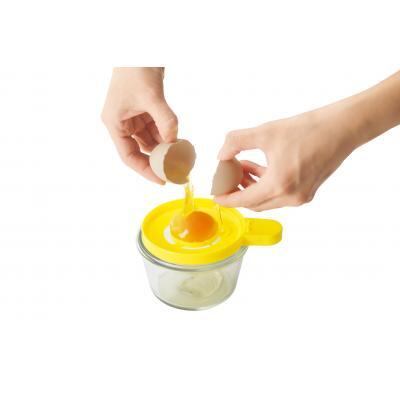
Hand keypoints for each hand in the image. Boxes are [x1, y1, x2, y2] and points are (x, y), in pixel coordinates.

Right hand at [101, 67, 177, 182]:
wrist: (140, 47)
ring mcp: (134, 118)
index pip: (128, 156)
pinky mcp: (145, 111)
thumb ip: (165, 121)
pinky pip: (157, 130)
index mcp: (115, 123)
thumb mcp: (152, 97)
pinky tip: (180, 142)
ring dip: (165, 148)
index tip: (161, 180)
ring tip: (181, 158)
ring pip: (151, 141)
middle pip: (140, 151)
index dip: (144, 170)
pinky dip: (168, 136)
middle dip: (158, 160)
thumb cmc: (137, 68)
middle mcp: (123, 123)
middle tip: (176, 171)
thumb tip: (176, 142)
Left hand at [215, 70, 399, 210]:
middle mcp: (291, 197)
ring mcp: (301, 197)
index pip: (244, 200)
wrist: (342, 127)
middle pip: (254, 203)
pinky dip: (265, 185)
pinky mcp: (307, 192)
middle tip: (227, 177)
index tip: (215, 195)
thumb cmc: (308, 129)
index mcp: (279, 185)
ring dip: (251, 187)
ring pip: (266, 200)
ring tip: (242, 167)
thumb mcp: (265, 132)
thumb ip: (236, 142)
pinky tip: (258, 167)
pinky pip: (278, 195)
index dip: (227, 198)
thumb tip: (221, 156)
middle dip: (238, 191)